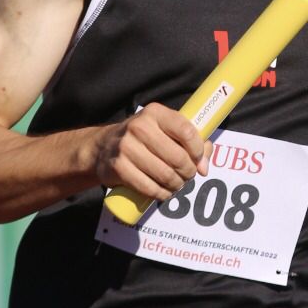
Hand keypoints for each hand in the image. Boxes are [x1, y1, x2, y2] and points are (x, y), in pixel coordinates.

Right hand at [93, 105, 207, 202]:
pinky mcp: (119, 167)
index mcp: (155, 113)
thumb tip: (204, 168)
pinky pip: (149, 188)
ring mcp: (127, 147)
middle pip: (178, 157)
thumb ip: (190, 141)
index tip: (198, 159)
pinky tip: (165, 193)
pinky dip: (162, 195)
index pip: (186, 131)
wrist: (103, 147)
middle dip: (189, 172)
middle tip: (188, 176)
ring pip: (165, 175)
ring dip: (177, 185)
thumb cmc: (143, 139)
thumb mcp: (164, 130)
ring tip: (177, 185)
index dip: (198, 150)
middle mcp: (140, 127)